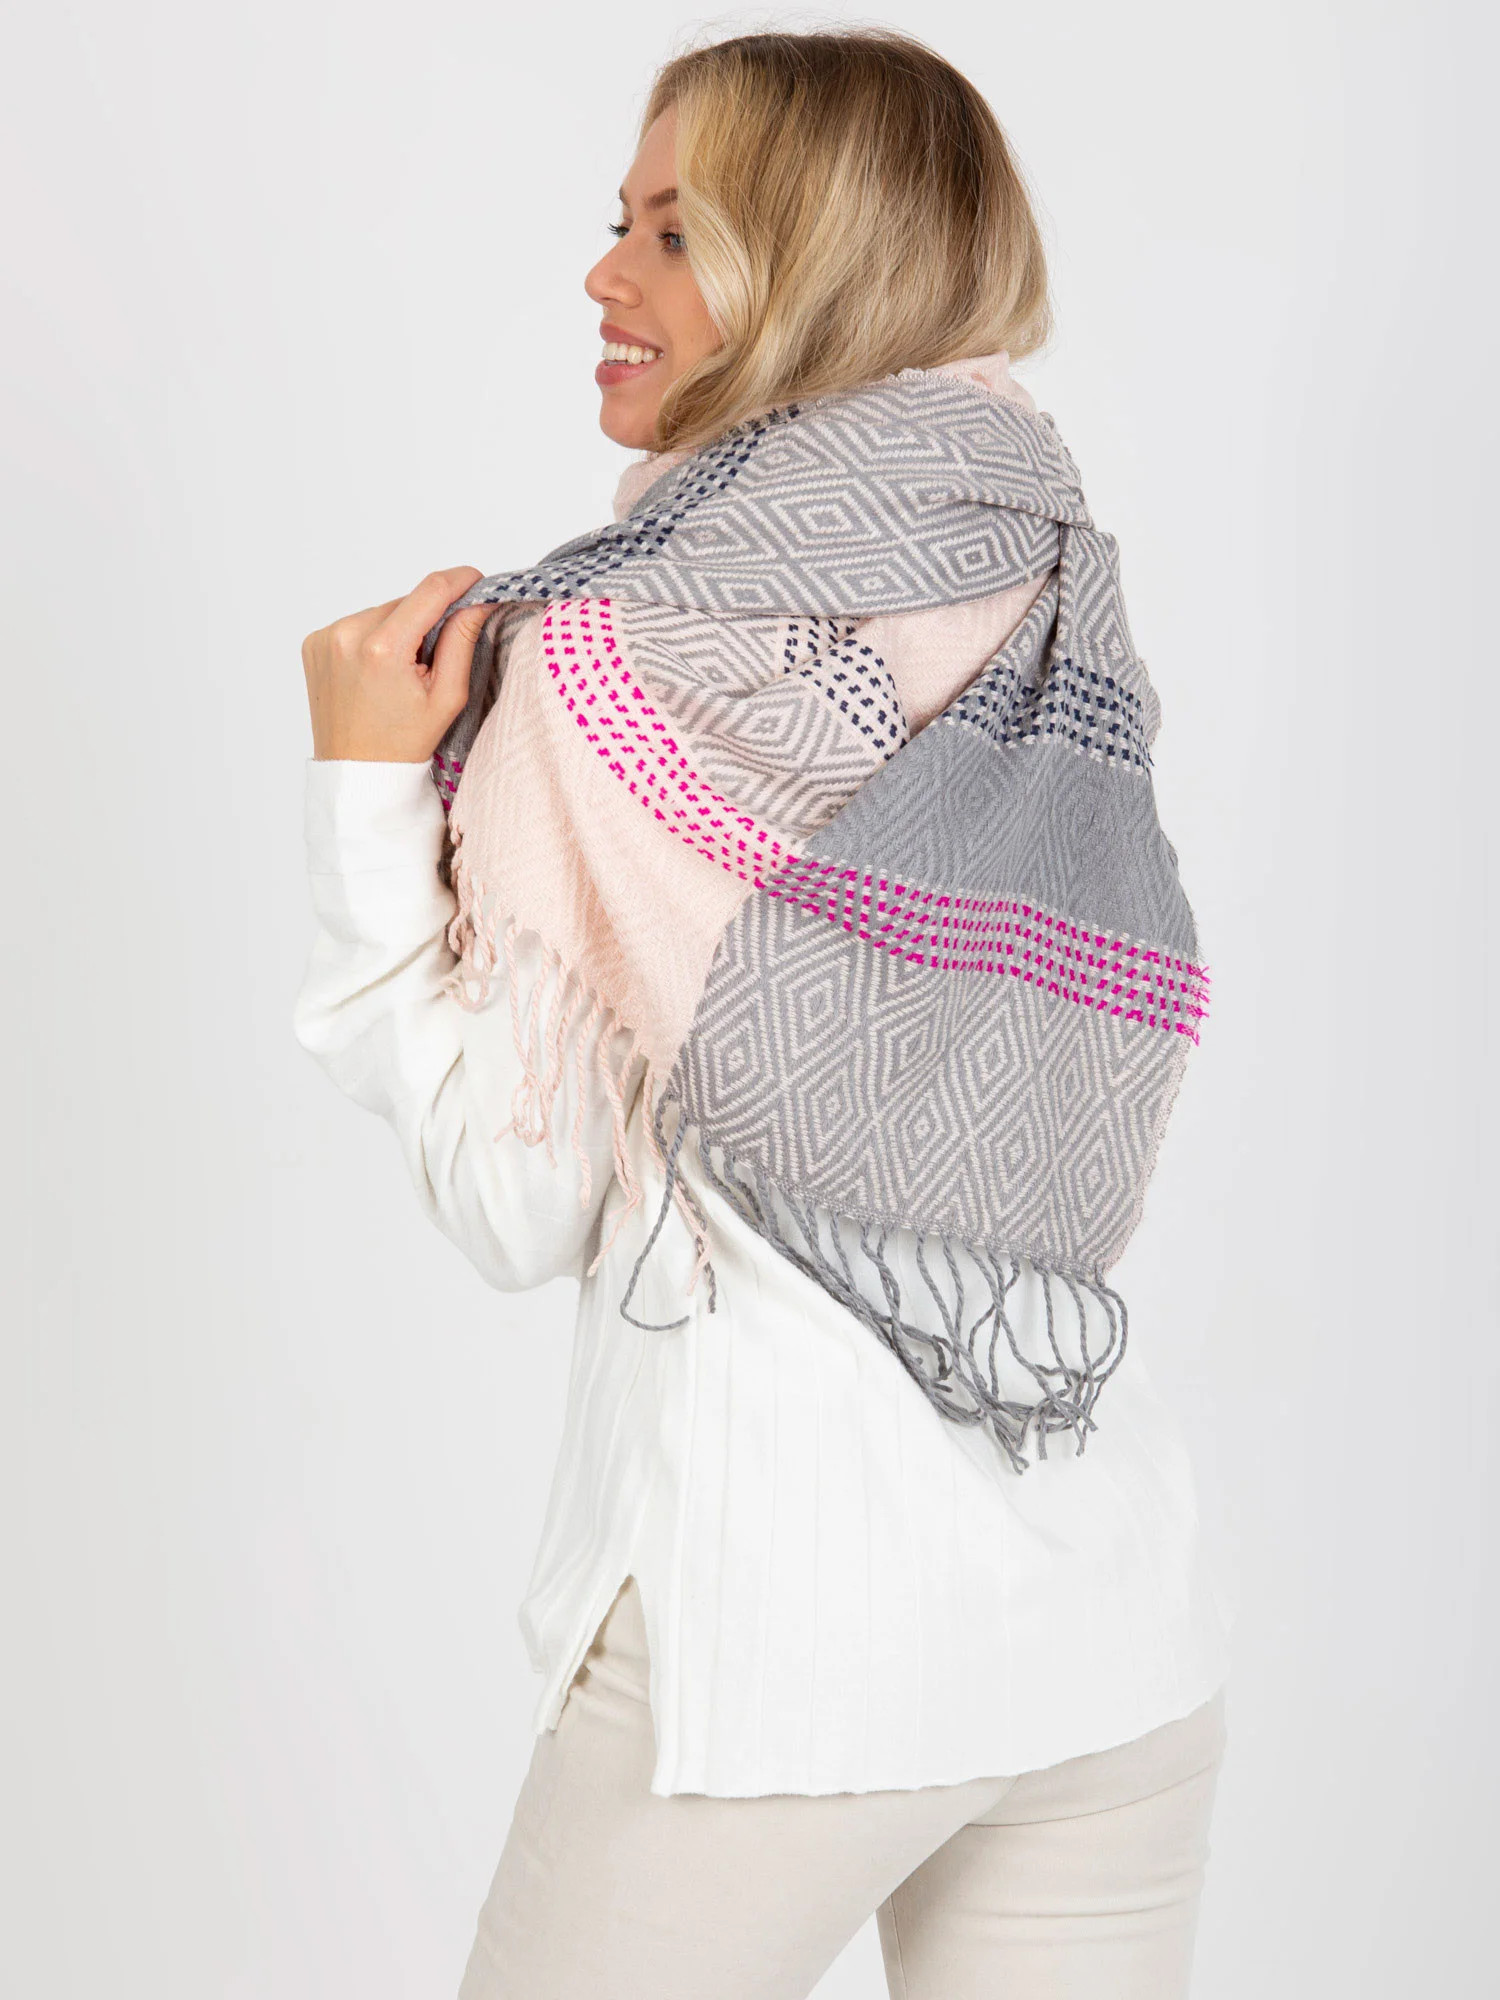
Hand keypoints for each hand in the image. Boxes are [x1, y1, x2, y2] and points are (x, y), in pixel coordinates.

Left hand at [301, 566, 492, 762]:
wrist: (357, 773)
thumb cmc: (404, 742)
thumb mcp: (447, 696)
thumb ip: (463, 640)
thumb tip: (478, 600)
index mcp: (383, 649)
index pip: (430, 590)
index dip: (459, 580)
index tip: (477, 581)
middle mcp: (347, 634)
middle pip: (405, 602)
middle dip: (426, 619)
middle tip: (432, 658)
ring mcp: (326, 637)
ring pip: (381, 612)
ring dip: (398, 628)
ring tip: (400, 672)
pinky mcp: (314, 643)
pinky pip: (356, 624)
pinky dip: (372, 638)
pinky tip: (375, 671)